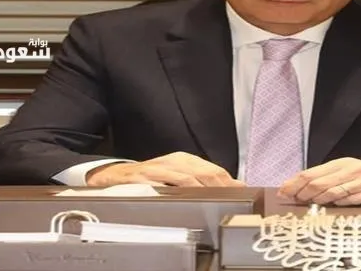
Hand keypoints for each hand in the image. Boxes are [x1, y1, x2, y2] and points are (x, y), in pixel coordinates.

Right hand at [85, 152, 245, 186]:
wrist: (115, 176)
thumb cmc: (150, 179)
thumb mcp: (176, 177)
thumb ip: (200, 183)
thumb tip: (230, 189)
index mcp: (186, 160)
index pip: (215, 170)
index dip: (231, 182)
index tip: (245, 193)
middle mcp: (175, 161)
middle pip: (207, 173)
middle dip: (224, 186)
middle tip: (235, 199)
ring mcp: (160, 167)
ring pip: (190, 177)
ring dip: (206, 189)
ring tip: (218, 200)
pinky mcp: (145, 176)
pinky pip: (165, 182)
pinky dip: (180, 189)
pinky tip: (189, 197)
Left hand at [277, 158, 360, 205]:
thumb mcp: (350, 171)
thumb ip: (330, 178)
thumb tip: (305, 188)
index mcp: (342, 163)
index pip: (312, 172)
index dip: (295, 182)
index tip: (282, 191)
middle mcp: (351, 169)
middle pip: (319, 182)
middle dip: (303, 193)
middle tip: (293, 201)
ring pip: (333, 192)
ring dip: (319, 200)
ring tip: (310, 205)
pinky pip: (352, 200)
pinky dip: (340, 204)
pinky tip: (334, 205)